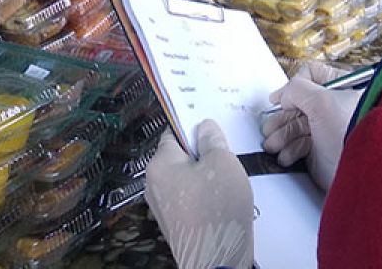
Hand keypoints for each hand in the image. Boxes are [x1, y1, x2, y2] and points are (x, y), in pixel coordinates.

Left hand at [145, 120, 253, 268]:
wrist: (216, 259)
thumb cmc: (217, 210)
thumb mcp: (223, 162)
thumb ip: (213, 139)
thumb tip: (205, 127)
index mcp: (159, 165)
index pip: (173, 133)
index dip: (194, 126)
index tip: (210, 125)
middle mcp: (155, 185)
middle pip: (180, 157)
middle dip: (203, 154)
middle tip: (225, 156)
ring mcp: (163, 207)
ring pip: (187, 178)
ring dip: (206, 176)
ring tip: (227, 182)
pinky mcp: (176, 223)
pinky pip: (190, 198)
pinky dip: (205, 195)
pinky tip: (222, 201)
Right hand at [260, 61, 362, 191]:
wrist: (360, 174)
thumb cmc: (352, 135)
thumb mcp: (322, 101)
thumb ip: (297, 89)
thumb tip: (285, 95)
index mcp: (344, 88)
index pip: (314, 75)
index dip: (295, 85)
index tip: (281, 98)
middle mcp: (336, 107)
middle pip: (299, 103)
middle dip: (282, 116)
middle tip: (271, 126)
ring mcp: (328, 129)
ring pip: (295, 125)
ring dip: (281, 135)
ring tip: (274, 144)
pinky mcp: (321, 151)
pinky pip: (298, 145)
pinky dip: (288, 150)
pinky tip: (287, 156)